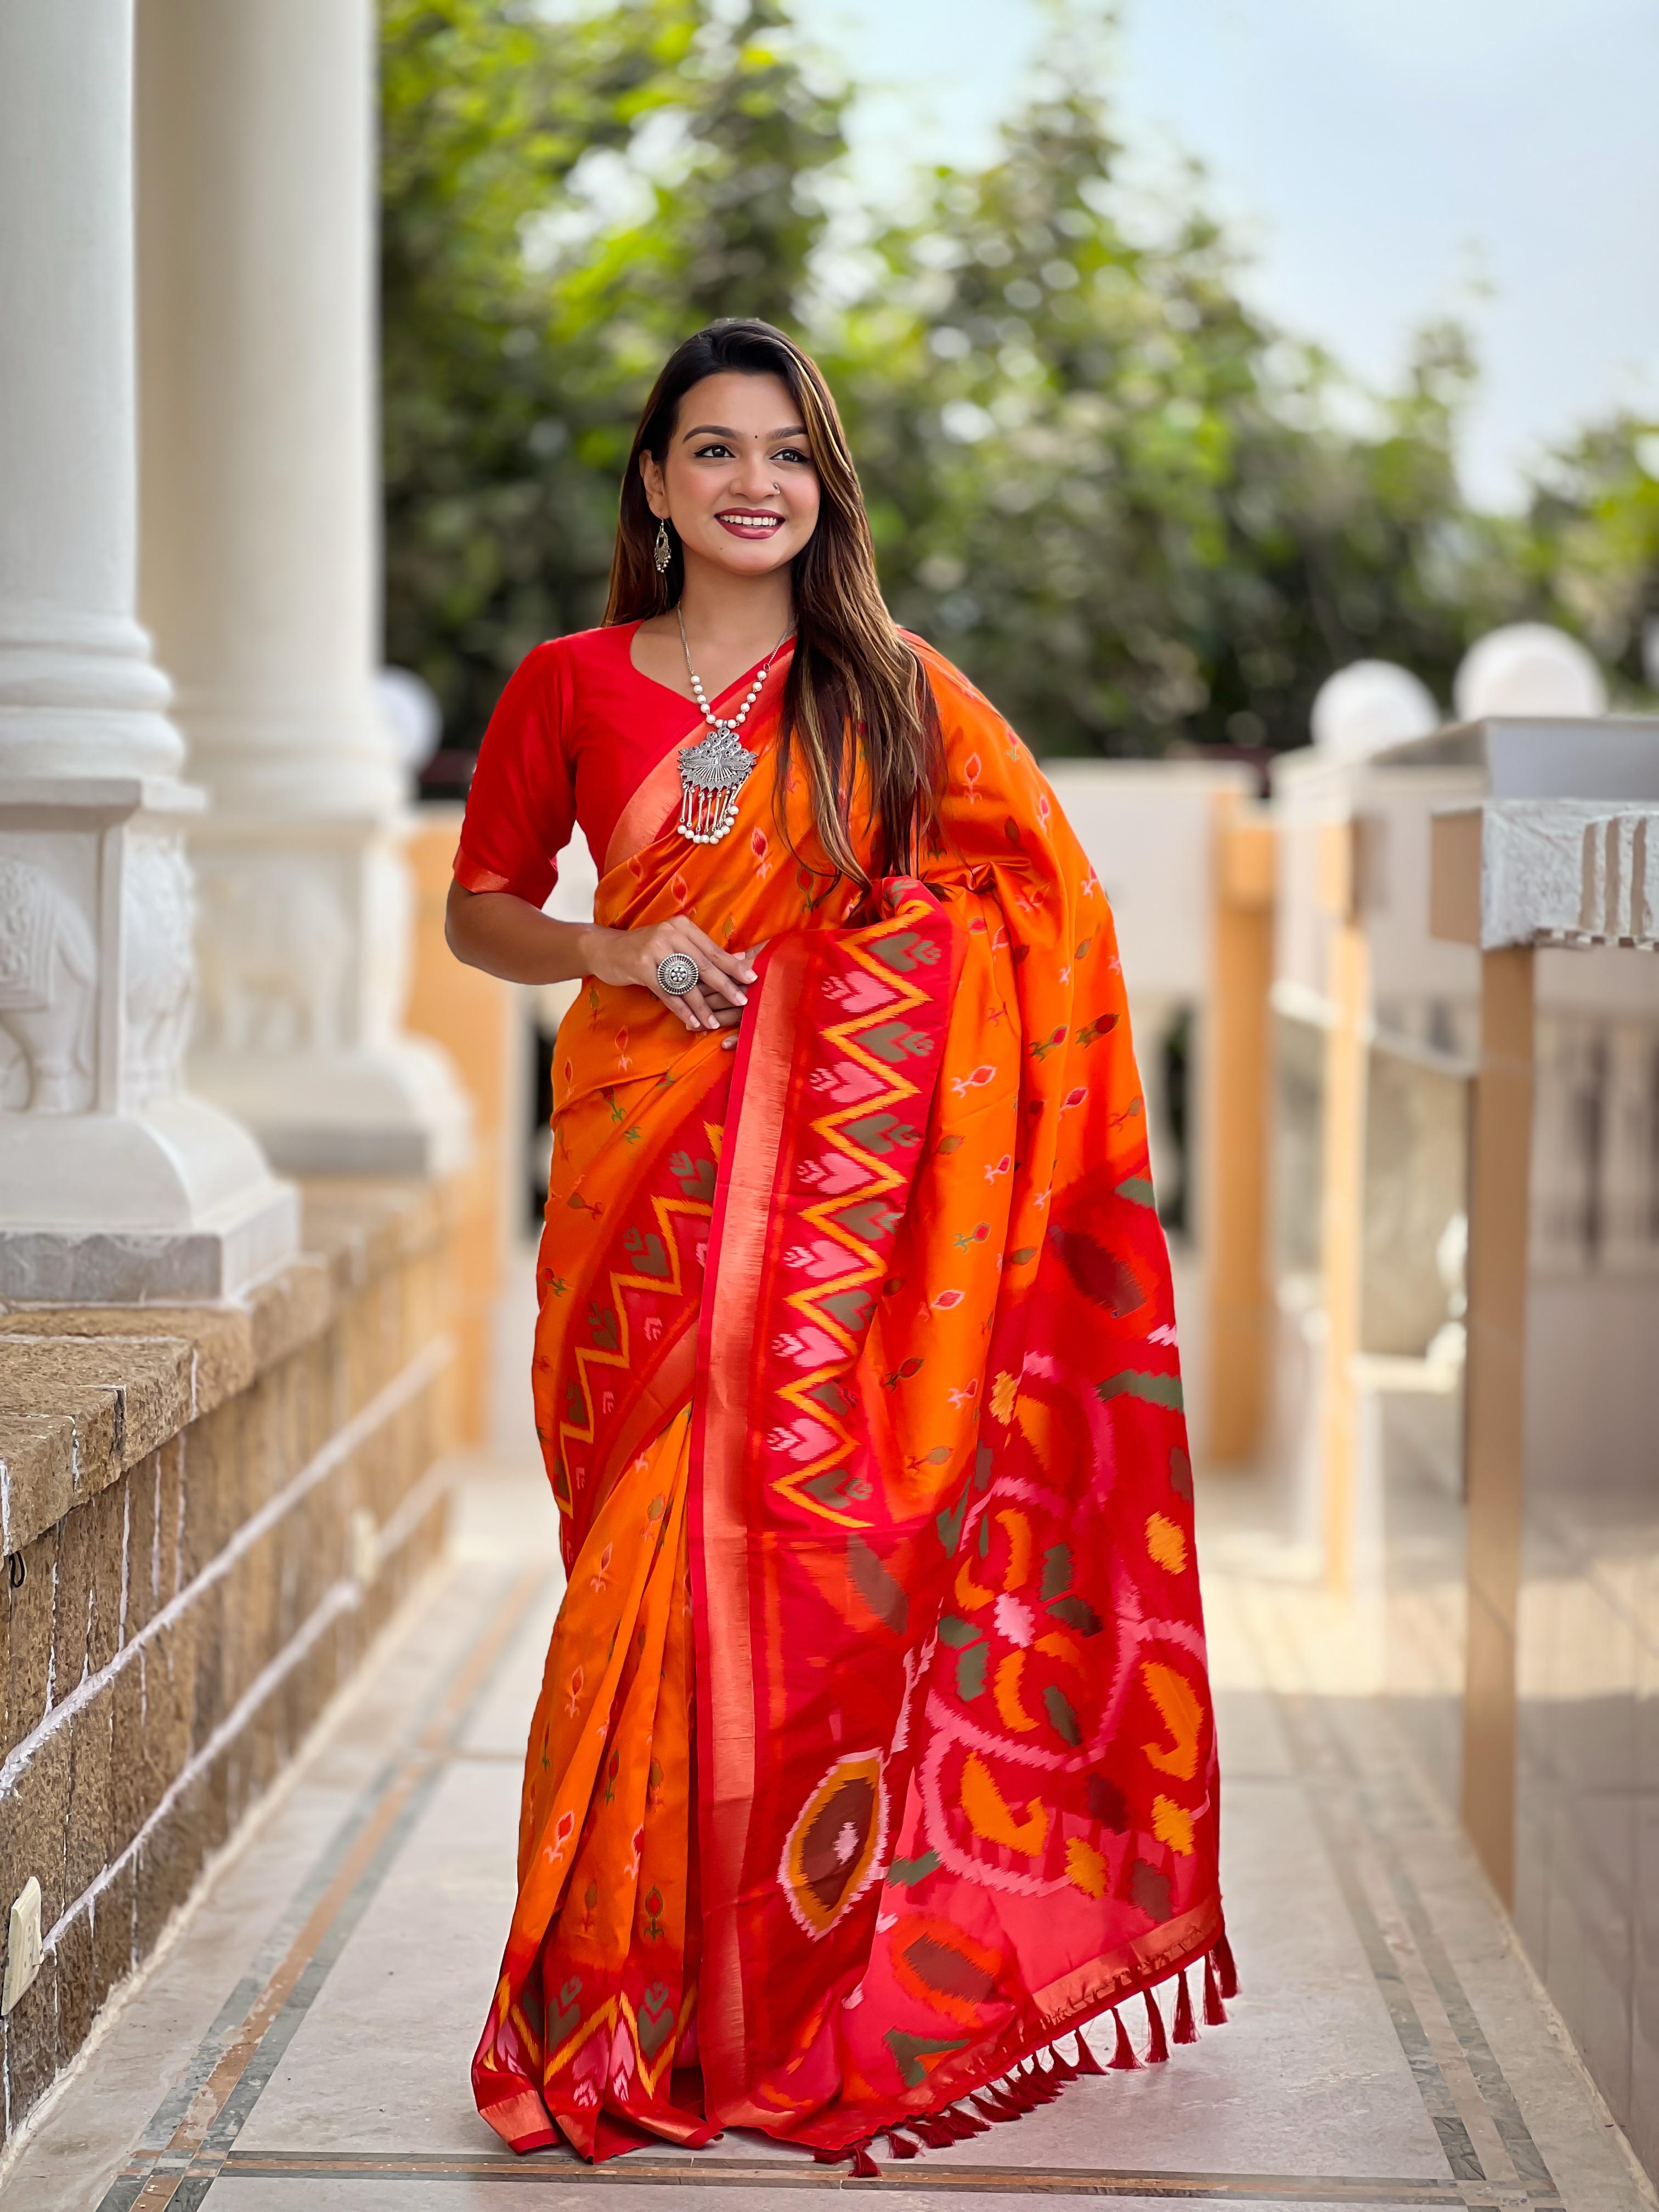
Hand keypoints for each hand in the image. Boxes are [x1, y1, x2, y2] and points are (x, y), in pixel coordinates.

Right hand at [589, 918, 759, 1033]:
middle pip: (703, 965)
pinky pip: (666, 992)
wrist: (606, 949)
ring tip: (714, 1022)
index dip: (733, 966)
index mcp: (682, 927)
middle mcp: (670, 934)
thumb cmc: (646, 948)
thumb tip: (739, 959)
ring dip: (701, 1005)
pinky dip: (680, 1009)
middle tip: (742, 1001)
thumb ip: (702, 951)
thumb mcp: (674, 944)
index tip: (752, 979)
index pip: (713, 949)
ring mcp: (654, 950)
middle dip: (725, 986)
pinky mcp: (640, 966)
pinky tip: (691, 1021)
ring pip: (685, 982)